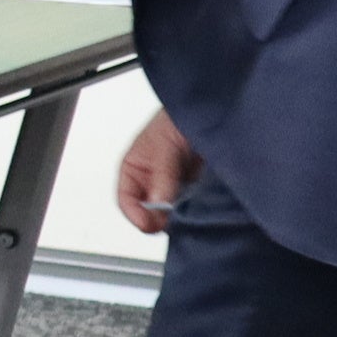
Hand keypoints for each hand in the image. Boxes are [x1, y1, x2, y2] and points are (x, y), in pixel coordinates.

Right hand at [114, 108, 199, 234]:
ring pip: (172, 213)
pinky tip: (203, 207)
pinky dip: (197, 211)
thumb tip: (159, 204)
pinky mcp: (196, 191)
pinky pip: (192, 208)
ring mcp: (174, 187)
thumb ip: (162, 175)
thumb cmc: (176, 119)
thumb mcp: (164, 146)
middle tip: (174, 221)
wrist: (210, 112)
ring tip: (190, 212)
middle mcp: (152, 182)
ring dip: (180, 215)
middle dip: (160, 219)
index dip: (135, 215)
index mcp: (134, 170)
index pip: (126, 200)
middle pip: (149, 212)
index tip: (150, 224)